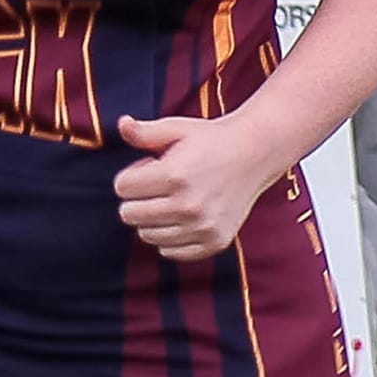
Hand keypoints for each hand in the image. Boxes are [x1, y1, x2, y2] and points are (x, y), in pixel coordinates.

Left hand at [113, 113, 271, 260]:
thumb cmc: (211, 140)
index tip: (149, 168)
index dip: (131, 176)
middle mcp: (187, 205)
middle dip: (137, 198)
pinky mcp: (214, 241)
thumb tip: (122, 124)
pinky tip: (182, 217)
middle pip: (129, 215)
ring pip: (146, 235)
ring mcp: (202, 227)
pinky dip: (170, 238)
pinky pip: (170, 252)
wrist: (255, 153)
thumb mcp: (176, 129)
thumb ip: (144, 132)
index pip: (122, 188)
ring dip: (152, 219)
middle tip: (159, 185)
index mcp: (173, 175)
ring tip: (173, 199)